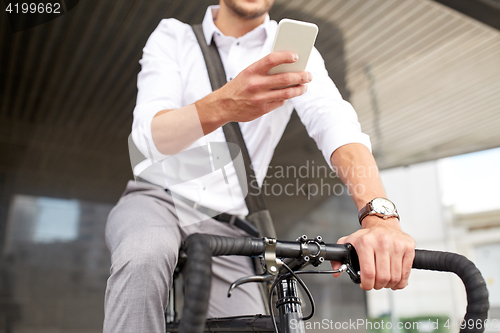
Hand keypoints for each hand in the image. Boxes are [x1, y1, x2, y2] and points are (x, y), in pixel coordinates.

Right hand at [196, 51, 311, 124]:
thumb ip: (265, 70)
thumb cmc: (239, 86)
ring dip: (299, 89)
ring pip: (287, 93)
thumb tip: (288, 66)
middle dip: (301, 76)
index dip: (286, 56)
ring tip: (305, 86)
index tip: (297, 56)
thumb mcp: (247, 73)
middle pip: (285, 78)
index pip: (272, 59)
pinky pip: (280, 102)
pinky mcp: (262, 109)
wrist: (223, 105)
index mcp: (251, 71)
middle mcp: (256, 84)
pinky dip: (286, 98)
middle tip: (309, 75)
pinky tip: (289, 94)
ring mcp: (259, 98)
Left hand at [331, 216, 415, 289]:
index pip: (368, 272)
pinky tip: (395, 280)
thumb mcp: (349, 242)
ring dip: (389, 285)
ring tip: (384, 282)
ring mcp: (397, 245)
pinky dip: (401, 282)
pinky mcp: (408, 248)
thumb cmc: (366, 236)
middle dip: (378, 285)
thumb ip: (338, 258)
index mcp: (365, 242)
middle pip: (382, 277)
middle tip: (375, 284)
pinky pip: (406, 272)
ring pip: (395, 277)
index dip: (367, 284)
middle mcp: (382, 242)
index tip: (365, 285)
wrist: (382, 223)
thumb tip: (336, 273)